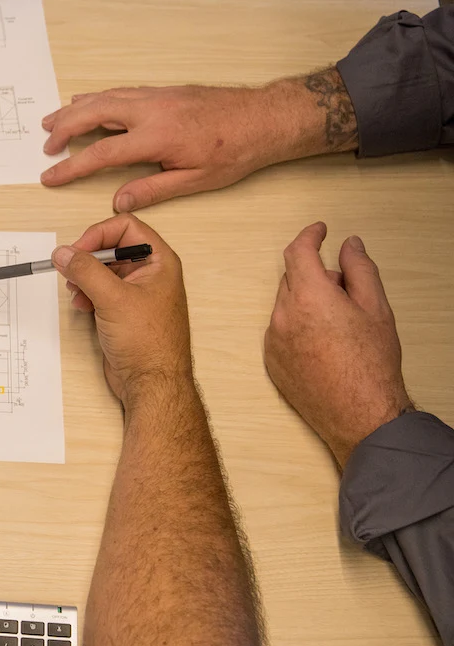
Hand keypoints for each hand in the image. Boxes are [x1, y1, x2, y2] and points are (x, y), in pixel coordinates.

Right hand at [39, 73, 354, 211]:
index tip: (50, 175)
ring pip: (104, 97)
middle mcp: (151, 110)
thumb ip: (152, 189)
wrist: (264, 118)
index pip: (100, 152)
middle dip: (64, 128)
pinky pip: (120, 92)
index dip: (71, 166)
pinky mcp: (162, 91)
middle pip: (92, 113)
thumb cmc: (235, 150)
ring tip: (53, 119)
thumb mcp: (195, 180)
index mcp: (156, 136)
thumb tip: (118, 201)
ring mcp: (156, 96)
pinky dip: (97, 98)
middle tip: (46, 145)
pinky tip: (87, 102)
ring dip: (75, 108)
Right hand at [52, 214, 191, 404]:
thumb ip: (86, 270)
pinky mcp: (122, 310)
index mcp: (159, 261)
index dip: (99, 234)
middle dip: (87, 257)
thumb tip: (64, 253)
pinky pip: (100, 290)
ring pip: (102, 269)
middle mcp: (149, 273)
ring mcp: (135, 292)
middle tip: (70, 269)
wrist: (151, 382)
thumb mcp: (114, 298)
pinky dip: (86, 293)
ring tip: (75, 290)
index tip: (78, 249)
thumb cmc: (150, 343)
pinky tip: (81, 305)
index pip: (126, 227)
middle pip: (111, 247)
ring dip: (84, 276)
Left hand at [264, 223, 411, 467]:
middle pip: (293, 279)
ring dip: (307, 303)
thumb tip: (349, 245)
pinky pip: (280, 331)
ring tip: (340, 326)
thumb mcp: (376, 308)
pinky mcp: (270, 361)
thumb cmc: (371, 364)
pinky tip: (324, 346)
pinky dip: (297, 327)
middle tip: (346, 293)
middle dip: (317, 277)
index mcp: (309, 297)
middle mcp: (282, 316)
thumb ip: (360, 269)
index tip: (320, 231)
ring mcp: (272, 340)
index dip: (310, 236)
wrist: (358, 413)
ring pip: (286, 305)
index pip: (298, 252)